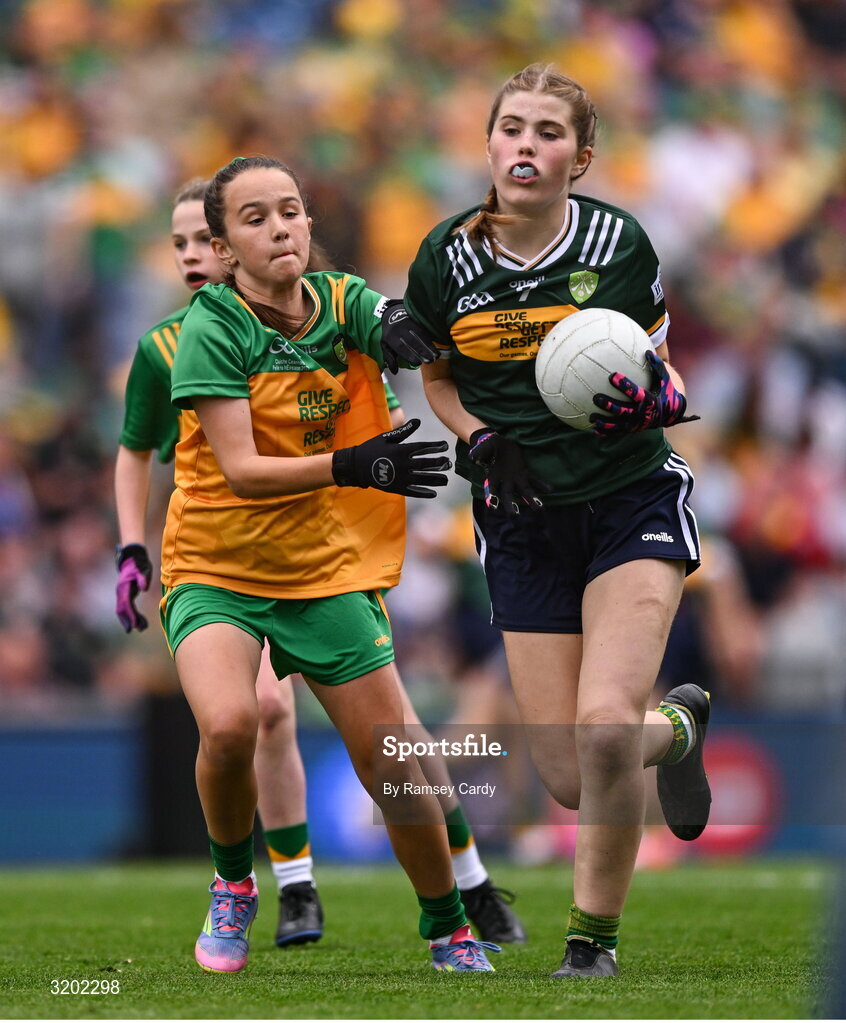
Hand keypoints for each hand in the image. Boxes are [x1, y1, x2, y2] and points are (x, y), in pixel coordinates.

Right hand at [115, 543, 152, 632]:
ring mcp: (122, 594)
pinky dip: (134, 615)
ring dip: (131, 620)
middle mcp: (121, 592)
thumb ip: (143, 578)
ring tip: (142, 628)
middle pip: (121, 609)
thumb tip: (144, 589)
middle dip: (127, 620)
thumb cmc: (139, 564)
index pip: (125, 603)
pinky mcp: (126, 595)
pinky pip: (129, 607)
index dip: (130, 614)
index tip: (134, 624)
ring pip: (124, 610)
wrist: (133, 559)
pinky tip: (142, 622)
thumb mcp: (143, 569)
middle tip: (133, 630)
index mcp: (124, 586)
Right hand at [332, 418, 450, 498]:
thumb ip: (404, 431)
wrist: (356, 466)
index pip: (423, 448)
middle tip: (448, 463)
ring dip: (435, 479)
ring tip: (445, 480)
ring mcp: (400, 477)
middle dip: (439, 463)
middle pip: (425, 464)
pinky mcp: (396, 488)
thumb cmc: (372, 449)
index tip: (445, 446)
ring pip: (422, 479)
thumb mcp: (386, 438)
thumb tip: (418, 421)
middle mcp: (402, 464)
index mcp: (401, 450)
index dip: (435, 447)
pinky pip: (413, 491)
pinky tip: (433, 493)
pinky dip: (423, 492)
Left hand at [380, 300, 439, 373]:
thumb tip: (394, 371)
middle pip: (412, 341)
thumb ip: (389, 358)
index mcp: (390, 337)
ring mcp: (408, 323)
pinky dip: (430, 339)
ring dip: (428, 346)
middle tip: (430, 360)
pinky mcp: (415, 320)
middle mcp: (399, 329)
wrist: (392, 313)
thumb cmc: (390, 333)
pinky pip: (423, 330)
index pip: (400, 347)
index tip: (417, 362)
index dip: (410, 355)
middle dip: (422, 352)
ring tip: (435, 355)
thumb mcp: (385, 345)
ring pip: (419, 335)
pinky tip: (435, 346)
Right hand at [468, 428, 551, 514]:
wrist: (499, 444)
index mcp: (493, 477)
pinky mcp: (525, 473)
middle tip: (514, 516)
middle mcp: (505, 482)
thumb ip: (479, 452)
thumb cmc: (489, 447)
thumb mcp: (484, 447)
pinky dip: (542, 485)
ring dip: (531, 500)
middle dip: (511, 505)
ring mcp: (516, 479)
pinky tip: (550, 490)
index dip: (491, 496)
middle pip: (508, 495)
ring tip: (540, 509)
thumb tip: (472, 458)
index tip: (492, 506)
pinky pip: (534, 479)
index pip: (491, 489)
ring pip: (524, 491)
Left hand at [590, 350, 699, 434]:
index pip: (634, 392)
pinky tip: (593, 429)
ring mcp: (636, 423)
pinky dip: (606, 431)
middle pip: (622, 410)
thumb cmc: (665, 391)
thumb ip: (656, 366)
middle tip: (596, 398)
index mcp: (649, 400)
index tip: (612, 375)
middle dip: (609, 405)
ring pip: (617, 424)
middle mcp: (641, 414)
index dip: (624, 385)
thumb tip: (648, 351)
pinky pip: (617, 431)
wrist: (671, 414)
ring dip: (603, 422)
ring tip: (591, 417)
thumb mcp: (664, 379)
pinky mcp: (632, 429)